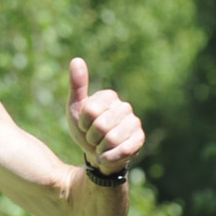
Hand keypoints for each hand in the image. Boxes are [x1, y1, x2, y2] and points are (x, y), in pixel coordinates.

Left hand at [66, 57, 144, 174]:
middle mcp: (125, 106)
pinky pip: (123, 149)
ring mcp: (134, 122)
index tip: (84, 125)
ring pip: (112, 138)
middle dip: (92, 137)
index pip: (90, 110)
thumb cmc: (85, 130)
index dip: (83, 123)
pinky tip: (107, 155)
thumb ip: (77, 85)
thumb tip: (76, 59)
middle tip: (93, 138)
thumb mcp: (75, 108)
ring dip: (100, 147)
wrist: (96, 154)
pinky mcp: (140, 139)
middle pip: (101, 126)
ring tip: (101, 145)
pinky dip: (109, 156)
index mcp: (109, 96)